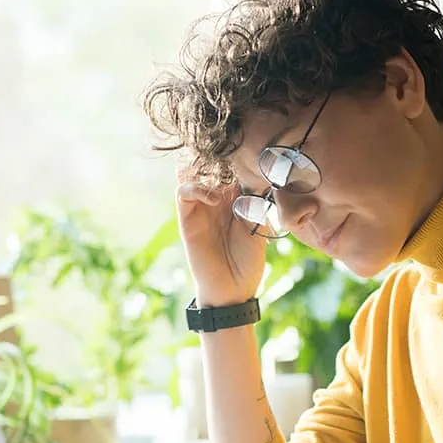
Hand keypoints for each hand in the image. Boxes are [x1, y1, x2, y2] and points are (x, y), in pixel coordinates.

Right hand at [176, 164, 266, 306]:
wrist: (233, 290)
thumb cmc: (249, 261)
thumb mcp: (258, 227)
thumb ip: (253, 203)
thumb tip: (253, 179)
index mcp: (236, 198)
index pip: (231, 168)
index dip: (237, 158)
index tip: (250, 153)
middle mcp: (216, 199)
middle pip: (209, 165)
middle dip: (218, 158)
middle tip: (231, 159)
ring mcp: (200, 208)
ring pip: (192, 173)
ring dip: (205, 171)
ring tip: (222, 181)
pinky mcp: (187, 219)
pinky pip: (183, 193)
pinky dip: (197, 188)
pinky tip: (215, 199)